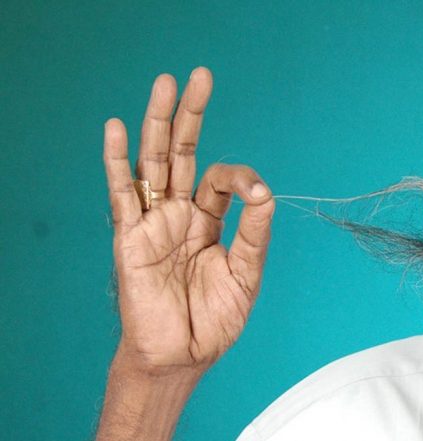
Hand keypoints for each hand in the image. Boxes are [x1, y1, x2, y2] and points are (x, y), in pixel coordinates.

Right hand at [103, 67, 274, 375]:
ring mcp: (153, 223)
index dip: (239, 176)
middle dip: (191, 116)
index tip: (254, 189)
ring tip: (164, 84)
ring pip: (153, 163)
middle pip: (182, 154)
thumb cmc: (213, 320)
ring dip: (158, 123)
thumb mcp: (246, 273)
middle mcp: (179, 215)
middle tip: (200, 76)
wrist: (182, 356)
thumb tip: (264, 190)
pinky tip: (119, 129)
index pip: (219, 180)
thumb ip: (254, 232)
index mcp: (207, 222)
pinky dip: (118, 161)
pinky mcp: (131, 238)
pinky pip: (122, 194)